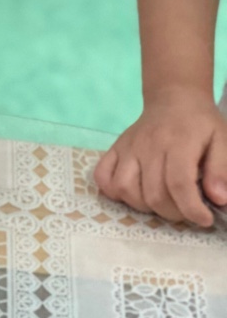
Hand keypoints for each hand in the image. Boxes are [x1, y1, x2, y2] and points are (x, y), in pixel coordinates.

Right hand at [93, 90, 226, 227]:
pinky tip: (133, 193)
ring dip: (145, 206)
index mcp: (178, 143)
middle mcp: (148, 146)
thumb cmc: (200, 123)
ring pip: (125, 189)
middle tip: (187, 210)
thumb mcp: (222, 141)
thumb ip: (221, 170)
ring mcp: (127, 147)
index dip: (191, 210)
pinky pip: (102, 176)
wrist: (174, 98)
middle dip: (173, 213)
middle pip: (153, 193)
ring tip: (162, 202)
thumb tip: (218, 199)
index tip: (204, 219)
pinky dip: (113, 191)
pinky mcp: (115, 149)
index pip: (179, 184)